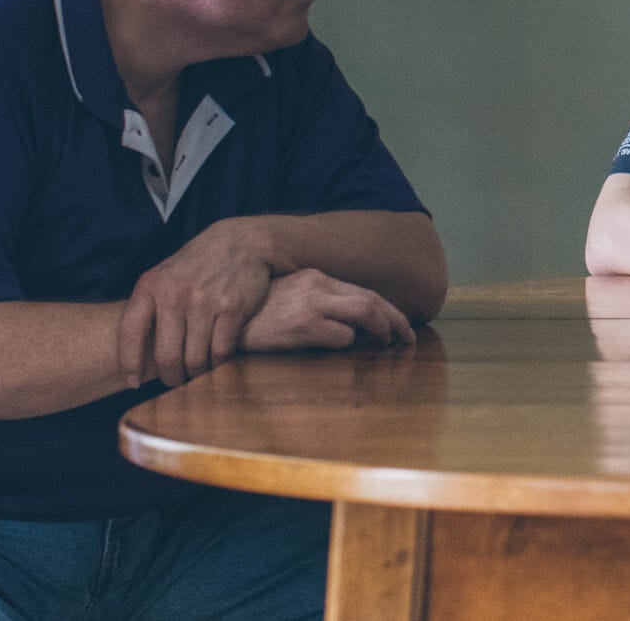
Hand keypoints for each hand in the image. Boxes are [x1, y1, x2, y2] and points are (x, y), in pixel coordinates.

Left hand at [116, 220, 274, 388]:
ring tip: (197, 372)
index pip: (129, 333)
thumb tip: (133, 351)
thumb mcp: (164, 275)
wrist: (242, 242)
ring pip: (195, 358)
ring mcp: (205, 301)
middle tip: (175, 380)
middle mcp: (175, 294)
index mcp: (151, 286)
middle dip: (171, 376)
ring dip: (196, 373)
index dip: (129, 363)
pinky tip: (217, 362)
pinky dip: (218, 364)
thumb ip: (149, 305)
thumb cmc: (197, 266)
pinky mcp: (233, 308)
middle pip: (166, 355)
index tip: (133, 382)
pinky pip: (221, 351)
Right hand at [239, 268, 414, 353]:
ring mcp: (310, 304)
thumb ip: (320, 305)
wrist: (221, 322)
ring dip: (382, 331)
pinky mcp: (301, 325)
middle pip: (372, 300)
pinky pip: (341, 336)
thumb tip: (355, 328)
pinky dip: (349, 345)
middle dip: (396, 321)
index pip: (365, 293)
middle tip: (407, 339)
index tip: (401, 328)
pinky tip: (344, 352)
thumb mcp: (290, 300)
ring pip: (365, 312)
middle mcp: (316, 285)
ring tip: (387, 345)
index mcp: (316, 278)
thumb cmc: (256, 318)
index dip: (389, 311)